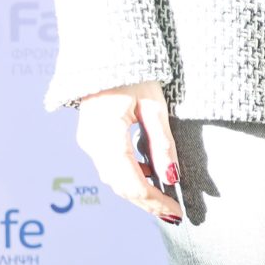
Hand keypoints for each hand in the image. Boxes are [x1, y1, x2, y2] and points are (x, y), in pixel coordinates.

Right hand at [75, 80, 181, 224]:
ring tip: (164, 201)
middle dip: (147, 202)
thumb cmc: (133, 72)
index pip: (132, 182)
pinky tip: (149, 176)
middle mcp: (92, 143)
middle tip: (172, 214)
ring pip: (113, 178)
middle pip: (121, 185)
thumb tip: (172, 177)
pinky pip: (110, 165)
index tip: (176, 212)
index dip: (154, 201)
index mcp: (107, 135)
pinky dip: (129, 176)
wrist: (104, 51)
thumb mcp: (153, 105)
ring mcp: (88, 140)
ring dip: (138, 191)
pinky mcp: (91, 136)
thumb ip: (161, 143)